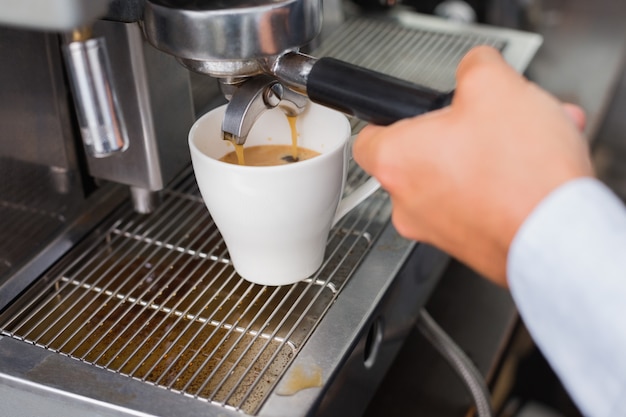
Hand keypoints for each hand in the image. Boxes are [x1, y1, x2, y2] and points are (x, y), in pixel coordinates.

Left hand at [353, 46, 593, 284]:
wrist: (559, 237)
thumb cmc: (519, 175)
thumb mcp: (494, 86)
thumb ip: (473, 66)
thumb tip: (474, 67)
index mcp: (395, 161)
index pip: (368, 137)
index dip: (390, 118)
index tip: (411, 114)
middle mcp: (407, 202)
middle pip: (422, 155)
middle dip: (463, 132)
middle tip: (492, 121)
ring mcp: (436, 230)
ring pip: (457, 178)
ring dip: (491, 155)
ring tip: (529, 143)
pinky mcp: (467, 246)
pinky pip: (477, 205)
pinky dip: (502, 185)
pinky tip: (536, 170)